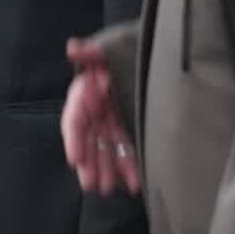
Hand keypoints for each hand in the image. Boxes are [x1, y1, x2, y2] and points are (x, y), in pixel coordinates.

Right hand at [61, 38, 140, 195]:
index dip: (74, 138)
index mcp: (87, 89)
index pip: (75, 117)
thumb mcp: (113, 46)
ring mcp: (113, 118)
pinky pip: (127, 149)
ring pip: (106, 148)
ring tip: (109, 189)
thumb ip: (93, 50)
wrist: (161, 49)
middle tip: (91, 184)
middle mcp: (97, 106)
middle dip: (90, 162)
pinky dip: (128, 166)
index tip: (75, 158)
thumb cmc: (133, 44)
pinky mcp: (131, 126)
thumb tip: (73, 47)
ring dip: (106, 169)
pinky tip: (134, 182)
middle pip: (89, 138)